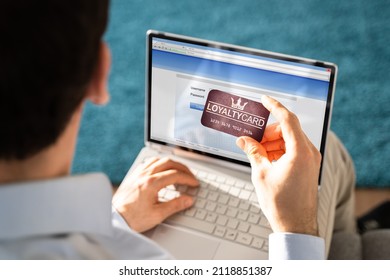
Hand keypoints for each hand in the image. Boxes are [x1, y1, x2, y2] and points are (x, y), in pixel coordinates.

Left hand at [112, 157, 198, 232]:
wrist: (113, 219)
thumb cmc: (132, 218)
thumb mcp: (157, 215)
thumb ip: (175, 205)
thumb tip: (189, 200)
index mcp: (151, 183)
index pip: (175, 175)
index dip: (188, 178)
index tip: (194, 184)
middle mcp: (144, 175)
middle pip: (169, 163)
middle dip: (183, 168)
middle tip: (190, 176)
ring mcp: (138, 173)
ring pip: (158, 160)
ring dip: (171, 164)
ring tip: (179, 172)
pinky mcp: (133, 176)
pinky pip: (149, 162)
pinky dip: (159, 163)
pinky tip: (162, 170)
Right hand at [236, 96, 320, 235]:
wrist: (296, 225)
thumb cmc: (282, 203)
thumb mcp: (261, 174)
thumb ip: (252, 152)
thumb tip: (243, 140)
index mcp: (300, 152)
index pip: (287, 119)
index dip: (274, 106)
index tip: (264, 99)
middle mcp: (309, 153)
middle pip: (286, 130)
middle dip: (267, 132)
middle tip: (251, 139)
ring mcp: (310, 160)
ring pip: (288, 139)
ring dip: (271, 142)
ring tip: (256, 152)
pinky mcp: (308, 166)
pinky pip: (292, 149)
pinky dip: (278, 150)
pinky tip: (265, 159)